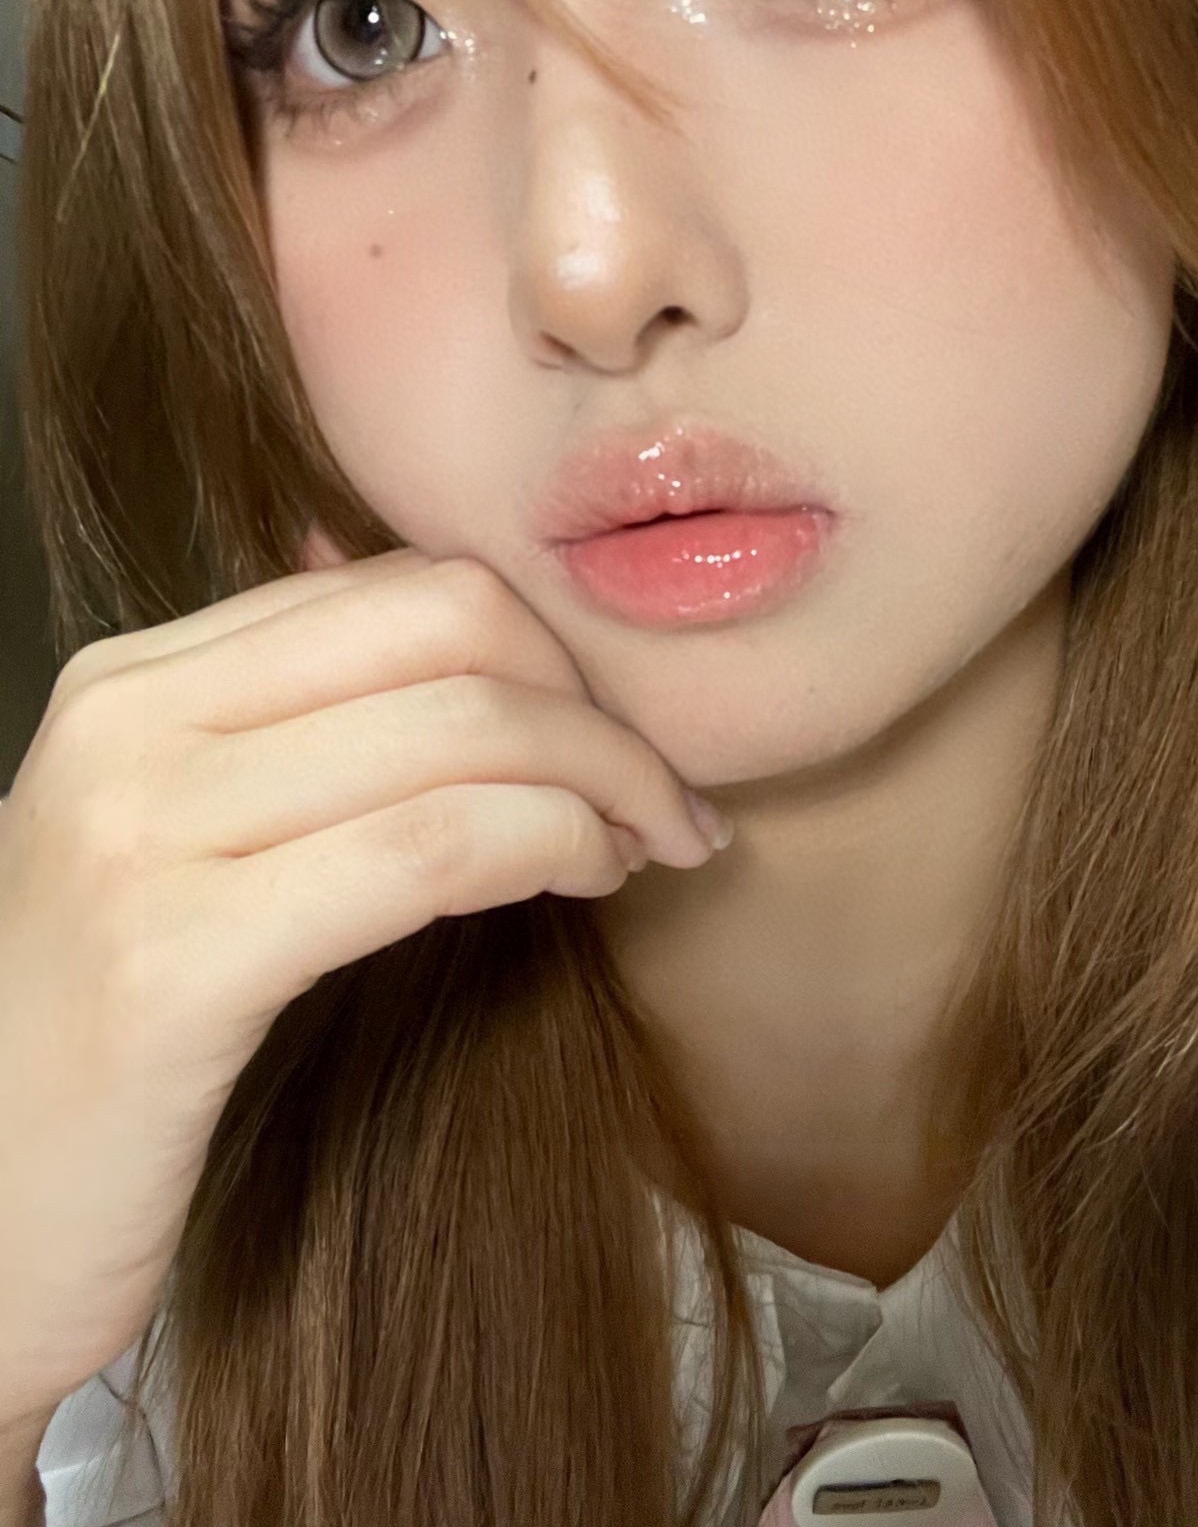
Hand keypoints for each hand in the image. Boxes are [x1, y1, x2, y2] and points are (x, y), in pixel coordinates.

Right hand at [0, 529, 723, 1429]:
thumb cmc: (105, 1041)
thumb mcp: (178, 848)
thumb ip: (298, 736)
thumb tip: (471, 634)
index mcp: (135, 681)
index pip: (400, 586)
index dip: (548, 646)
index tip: (621, 730)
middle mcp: (128, 725)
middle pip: (449, 628)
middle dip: (596, 705)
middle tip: (663, 797)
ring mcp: (140, 835)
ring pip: (460, 731)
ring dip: (602, 782)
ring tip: (646, 847)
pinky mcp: (177, 963)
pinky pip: (431, 850)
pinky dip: (549, 847)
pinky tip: (588, 886)